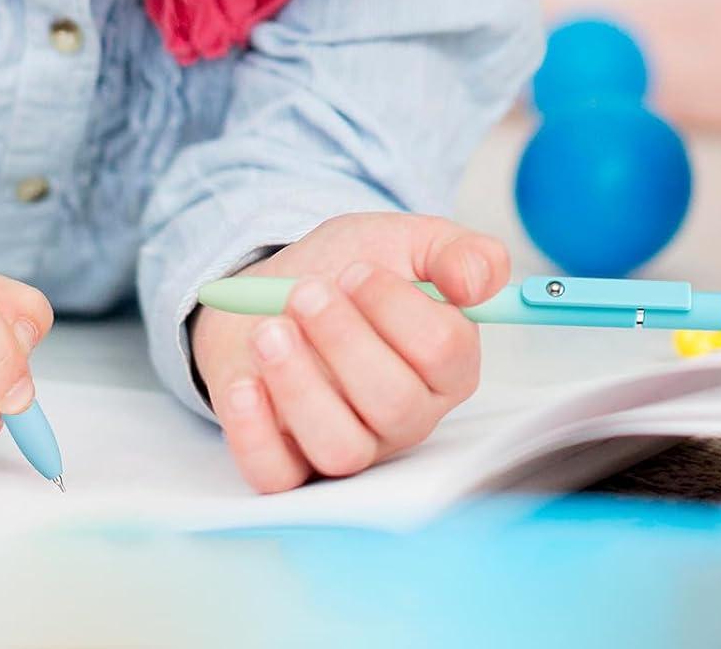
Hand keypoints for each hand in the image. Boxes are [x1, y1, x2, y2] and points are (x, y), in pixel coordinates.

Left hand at [191, 212, 508, 492]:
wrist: (272, 290)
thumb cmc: (343, 272)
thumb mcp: (405, 242)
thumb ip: (459, 254)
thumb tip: (476, 282)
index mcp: (443, 366)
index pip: (443, 353)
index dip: (396, 306)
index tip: (354, 270)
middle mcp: (403, 416)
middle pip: (394, 404)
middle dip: (344, 339)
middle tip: (306, 293)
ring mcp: (348, 445)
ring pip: (341, 448)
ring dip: (299, 385)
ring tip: (268, 331)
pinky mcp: (287, 461)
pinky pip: (278, 477)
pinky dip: (255, 435)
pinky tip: (244, 385)